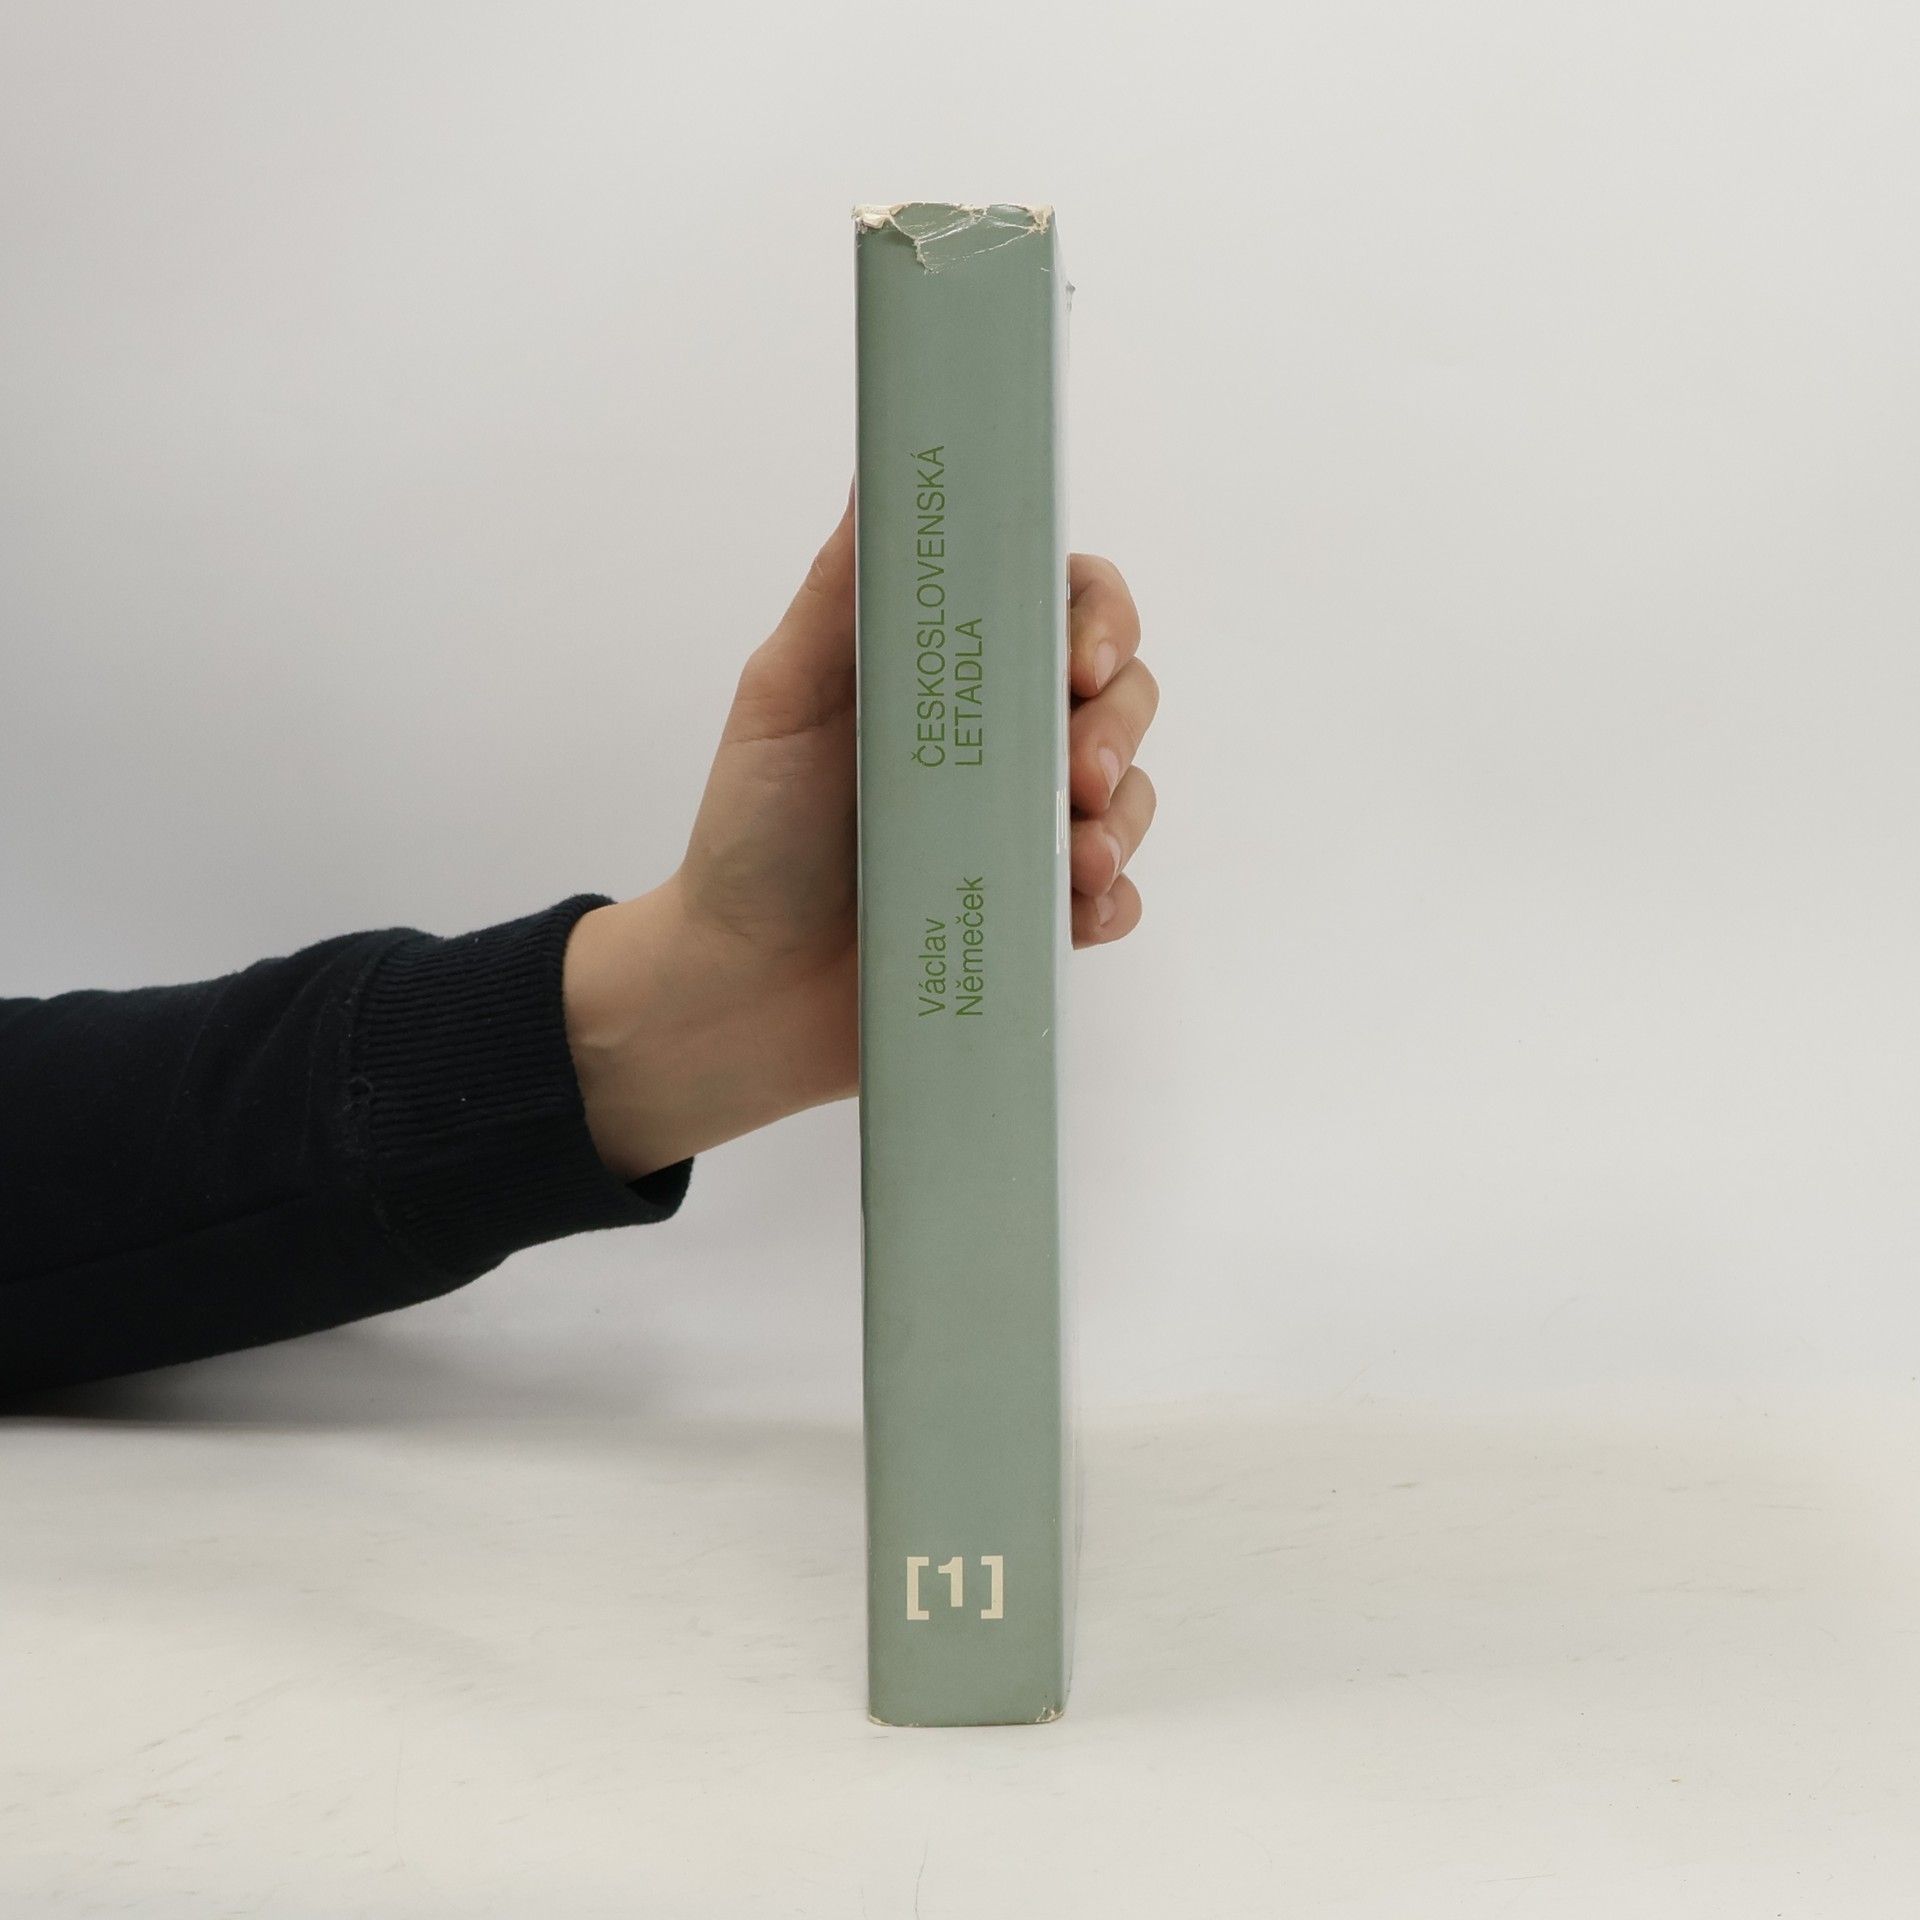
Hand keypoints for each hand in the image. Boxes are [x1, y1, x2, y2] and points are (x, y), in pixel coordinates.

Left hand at [562, 488, 1159, 1179]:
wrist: (737, 988)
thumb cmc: (754, 832)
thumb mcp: (783, 696)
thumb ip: (841, 592)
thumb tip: (882, 467)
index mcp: (952, 673)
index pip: (1063, 607)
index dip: (1098, 618)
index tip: (1079, 658)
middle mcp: (1003, 744)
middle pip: (1121, 696)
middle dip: (1121, 724)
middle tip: (1078, 773)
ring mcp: (1026, 832)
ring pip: (1130, 796)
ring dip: (1124, 820)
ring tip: (1076, 862)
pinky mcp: (1037, 919)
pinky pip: (1113, 899)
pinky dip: (1108, 901)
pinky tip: (1076, 914)